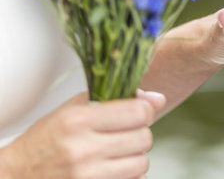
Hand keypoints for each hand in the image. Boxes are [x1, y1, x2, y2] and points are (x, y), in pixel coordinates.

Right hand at [0, 91, 165, 178]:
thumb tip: (158, 99)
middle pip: (144, 138)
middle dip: (139, 134)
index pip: (138, 112)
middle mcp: (83, 149)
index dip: (143, 110)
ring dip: (135, 157)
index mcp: (78, 121)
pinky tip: (112, 169)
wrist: (17, 177)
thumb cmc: (46, 141)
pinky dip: (129, 175)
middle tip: (124, 134)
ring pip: (142, 163)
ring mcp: (87, 176)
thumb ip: (116, 99)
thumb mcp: (73, 110)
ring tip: (117, 153)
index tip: (136, 113)